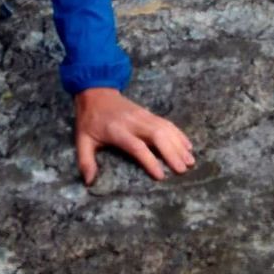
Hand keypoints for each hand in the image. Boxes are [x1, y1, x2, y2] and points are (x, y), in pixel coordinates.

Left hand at [73, 87, 194, 184]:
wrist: (96, 91)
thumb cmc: (90, 119)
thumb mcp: (82, 139)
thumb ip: (85, 160)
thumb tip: (89, 182)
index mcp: (117, 130)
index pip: (137, 146)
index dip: (149, 160)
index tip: (161, 176)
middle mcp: (133, 122)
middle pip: (157, 135)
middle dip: (171, 152)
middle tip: (183, 170)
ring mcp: (143, 116)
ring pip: (165, 128)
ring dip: (179, 144)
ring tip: (190, 161)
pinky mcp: (148, 113)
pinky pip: (166, 123)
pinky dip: (178, 133)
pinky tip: (188, 145)